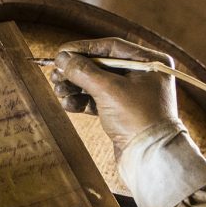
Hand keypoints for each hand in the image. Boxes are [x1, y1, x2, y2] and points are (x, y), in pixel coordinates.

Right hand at [49, 37, 176, 157]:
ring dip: (76, 87)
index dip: (83, 49)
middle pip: (102, 66)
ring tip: (59, 90)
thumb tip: (62, 57)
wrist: (151, 159)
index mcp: (150, 62)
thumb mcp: (108, 90)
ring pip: (98, 84)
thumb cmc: (138, 120)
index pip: (111, 47)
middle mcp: (143, 76)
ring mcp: (134, 95)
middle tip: (55, 75)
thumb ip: (83, 71)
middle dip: (76, 71)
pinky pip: (99, 101)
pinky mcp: (124, 113)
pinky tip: (68, 104)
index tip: (61, 53)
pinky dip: (82, 102)